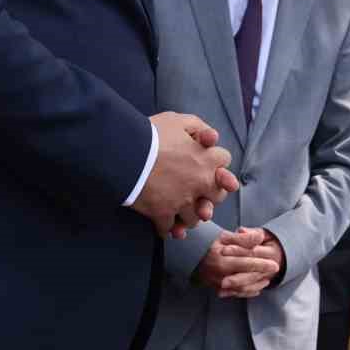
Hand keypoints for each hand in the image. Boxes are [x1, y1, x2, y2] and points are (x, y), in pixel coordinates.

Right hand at [133, 112, 238, 238]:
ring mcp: (182, 201)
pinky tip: (165, 226)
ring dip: (190, 216)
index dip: (216, 161)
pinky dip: (168, 229)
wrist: (124, 154)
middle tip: (200, 195)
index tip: (207, 164)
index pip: (224, 161)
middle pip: (217, 196)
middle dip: (210, 194)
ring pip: (195, 218)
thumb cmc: (150, 134)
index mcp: (207, 159)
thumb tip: (210, 137)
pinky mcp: (162, 213)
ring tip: (183, 214)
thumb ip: (198, 126)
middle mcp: (200, 183)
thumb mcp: (177, 120)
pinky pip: (169, 228)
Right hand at [195, 227, 278, 297]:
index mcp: (222, 260)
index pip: (246, 263)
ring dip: (256, 285)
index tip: (275, 264)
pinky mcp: (217, 289)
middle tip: (275, 270)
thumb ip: (243, 238)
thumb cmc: (210, 244)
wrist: (191, 257)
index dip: (262, 264)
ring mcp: (218, 284)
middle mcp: (220, 274)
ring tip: (267, 280)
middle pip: (245, 277)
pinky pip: (234, 294)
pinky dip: (247, 293)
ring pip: (241, 288)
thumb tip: (260, 238)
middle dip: (261, 275)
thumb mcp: (225, 237)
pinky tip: (257, 290)